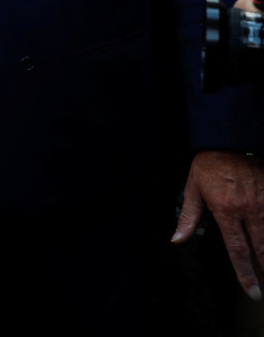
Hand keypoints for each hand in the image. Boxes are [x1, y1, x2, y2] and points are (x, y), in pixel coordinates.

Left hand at [174, 150, 263, 299]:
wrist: (229, 141)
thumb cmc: (208, 165)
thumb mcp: (192, 190)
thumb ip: (188, 218)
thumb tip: (177, 239)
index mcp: (226, 211)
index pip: (237, 250)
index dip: (245, 273)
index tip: (252, 290)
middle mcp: (249, 210)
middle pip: (261, 248)